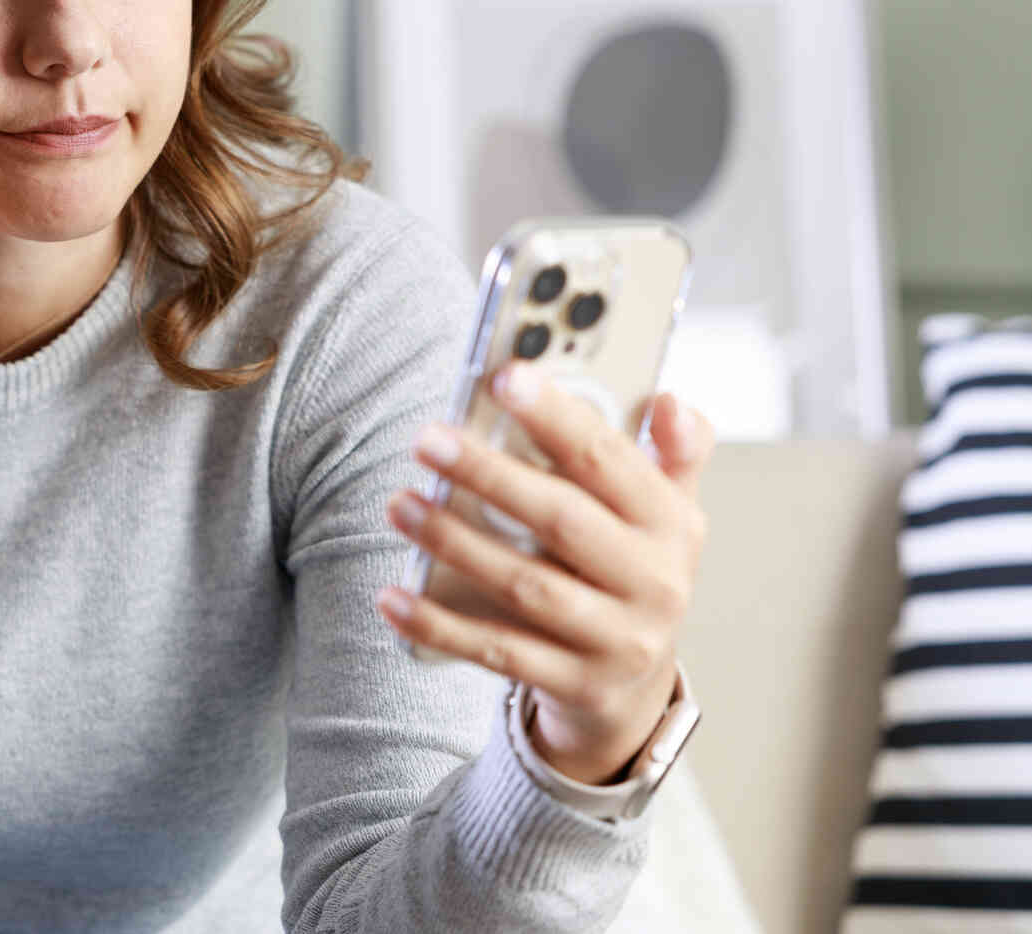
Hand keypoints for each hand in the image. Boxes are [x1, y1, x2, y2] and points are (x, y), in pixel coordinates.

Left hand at [376, 363, 714, 784]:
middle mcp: (655, 583)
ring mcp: (617, 641)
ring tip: (401, 504)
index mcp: (673, 524)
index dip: (556, 416)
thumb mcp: (668, 514)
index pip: (609, 460)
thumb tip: (670, 402)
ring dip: (455, 543)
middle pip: (561, 520)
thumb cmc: (633, 572)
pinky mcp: (576, 686)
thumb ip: (672, 452)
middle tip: (428, 439)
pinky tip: (392, 596)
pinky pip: (498, 652)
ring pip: (525, 586)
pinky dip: (440, 624)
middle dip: (489, 475)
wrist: (636, 689)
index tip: (503, 377)